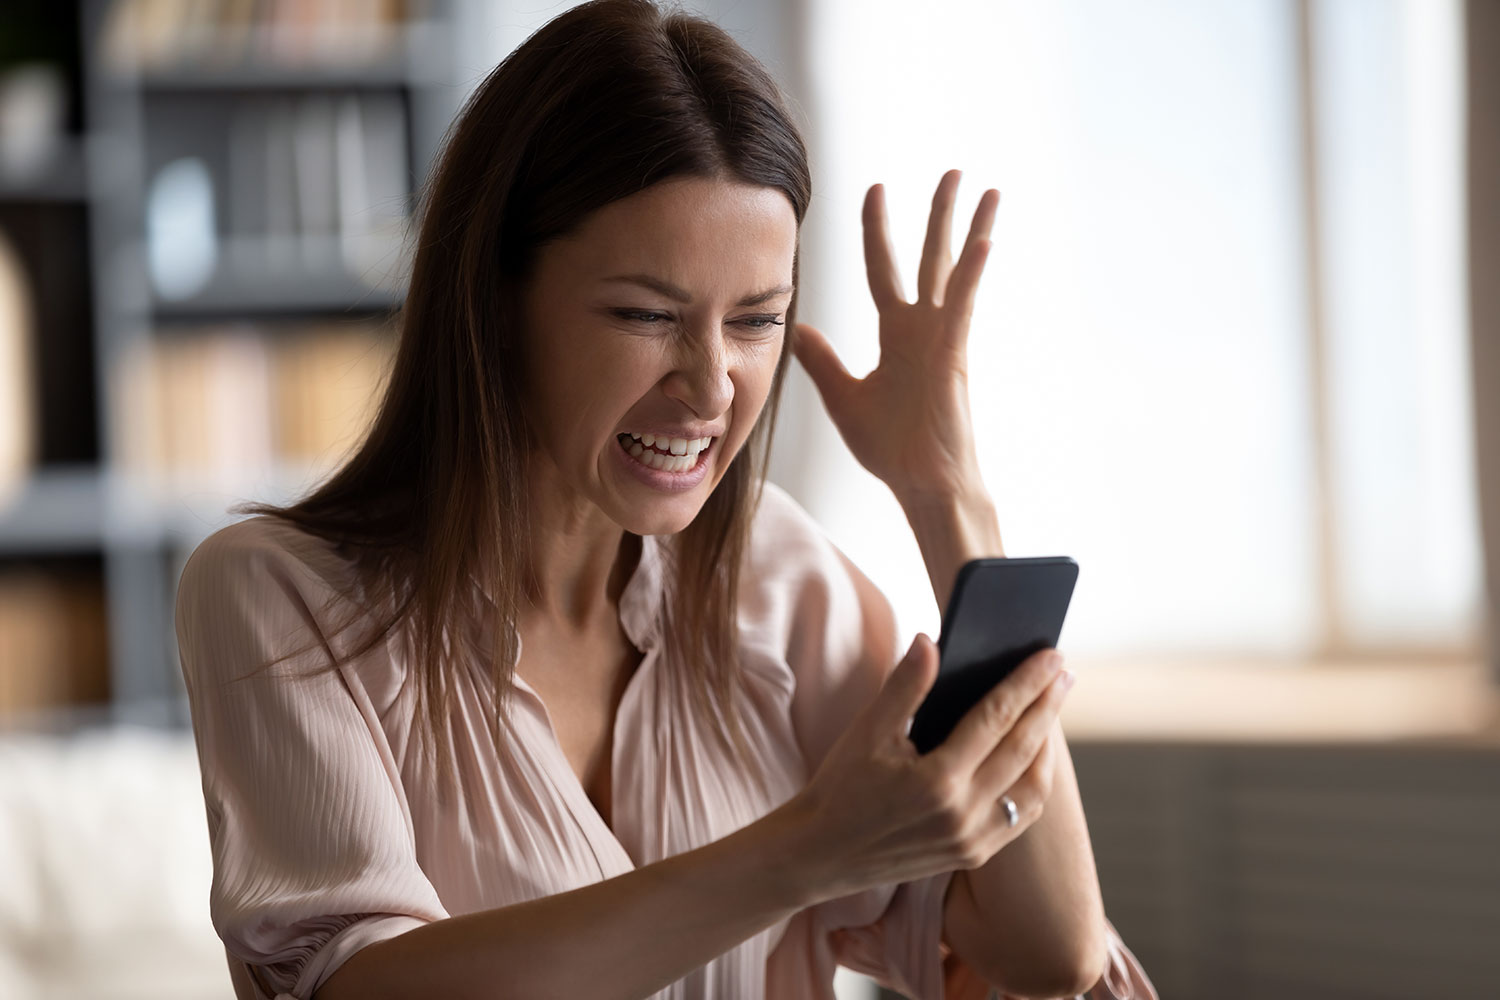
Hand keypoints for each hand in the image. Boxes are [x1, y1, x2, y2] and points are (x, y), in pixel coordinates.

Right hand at [790, 634, 1072, 901]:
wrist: (821, 853)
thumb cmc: (841, 787)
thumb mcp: (867, 732)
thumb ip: (905, 686)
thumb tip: (931, 641)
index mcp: (938, 780)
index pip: (997, 718)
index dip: (1027, 683)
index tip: (1051, 655)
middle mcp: (963, 815)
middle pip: (1023, 749)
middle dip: (1047, 706)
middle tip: (1062, 673)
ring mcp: (972, 840)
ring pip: (1032, 789)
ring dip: (1046, 748)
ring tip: (1048, 713)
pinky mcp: (972, 855)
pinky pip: (1019, 817)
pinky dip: (1032, 783)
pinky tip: (1030, 759)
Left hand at [793, 170, 999, 504]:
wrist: (921, 484)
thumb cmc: (892, 449)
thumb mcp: (844, 398)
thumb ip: (823, 361)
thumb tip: (800, 329)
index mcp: (898, 336)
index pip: (885, 270)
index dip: (878, 231)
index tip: (875, 190)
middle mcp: (923, 329)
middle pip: (930, 257)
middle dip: (937, 214)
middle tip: (950, 171)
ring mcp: (942, 338)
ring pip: (956, 270)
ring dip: (970, 227)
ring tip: (985, 187)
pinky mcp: (954, 354)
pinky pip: (963, 306)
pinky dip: (972, 275)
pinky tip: (984, 242)